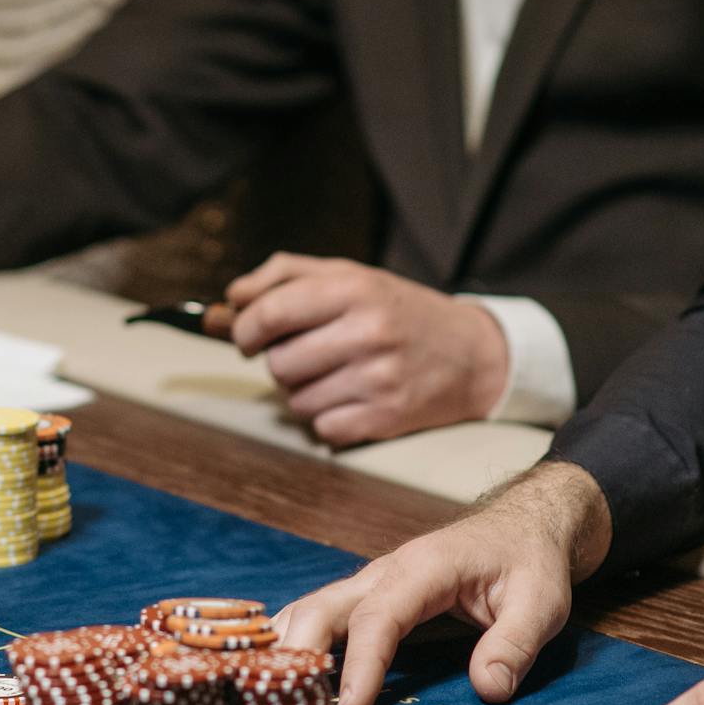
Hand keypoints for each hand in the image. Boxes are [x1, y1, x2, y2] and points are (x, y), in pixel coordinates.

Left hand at [223, 254, 509, 444]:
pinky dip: (328, 419)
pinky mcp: (388, 417)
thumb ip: (284, 276)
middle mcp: (369, 331)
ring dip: (304, 392)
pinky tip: (351, 398)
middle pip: (279, 363)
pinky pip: (323, 429)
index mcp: (354, 289)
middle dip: (280, 361)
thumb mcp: (349, 275)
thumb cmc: (397, 310)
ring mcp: (380, 378)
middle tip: (306, 354)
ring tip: (333, 375)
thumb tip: (231, 298)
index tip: (247, 337)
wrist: (472, 353)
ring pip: (297, 401)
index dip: (245, 329)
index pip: (271, 313)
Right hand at [278, 462, 610, 704]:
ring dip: (285, 649)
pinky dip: (294, 643)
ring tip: (261, 696)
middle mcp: (386, 572)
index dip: (361, 663)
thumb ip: (515, 644)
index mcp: (424, 568)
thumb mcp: (541, 603)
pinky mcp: (369, 598)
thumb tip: (487, 690)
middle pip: (323, 607)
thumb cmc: (529, 563)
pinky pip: (321, 618)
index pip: (380, 616)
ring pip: (311, 610)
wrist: (522, 526)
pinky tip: (276, 676)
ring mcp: (372, 584)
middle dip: (296, 654)